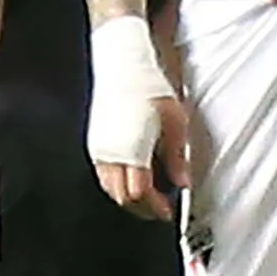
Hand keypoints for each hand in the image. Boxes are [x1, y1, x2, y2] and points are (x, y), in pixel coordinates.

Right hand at [85, 16, 188, 219]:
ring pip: (110, 188)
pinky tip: (132, 177)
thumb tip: (182, 181)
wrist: (122, 63)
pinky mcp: (94, 142)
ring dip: (128, 198)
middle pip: (122, 197)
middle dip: (142, 208)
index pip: (140, 194)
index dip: (155, 207)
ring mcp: (99, 148)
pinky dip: (117, 184)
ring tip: (148, 196)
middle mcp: (111, 153)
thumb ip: (177, 157)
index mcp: (132, 150)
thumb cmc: (148, 86)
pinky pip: (103, 175)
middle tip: (159, 209)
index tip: (167, 212)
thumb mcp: (175, 122)